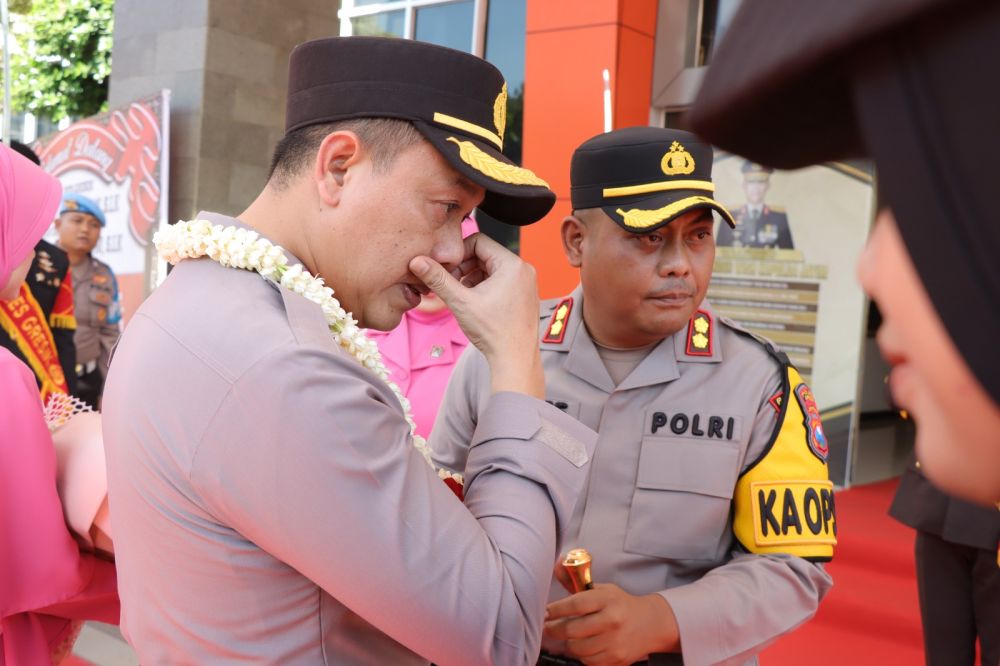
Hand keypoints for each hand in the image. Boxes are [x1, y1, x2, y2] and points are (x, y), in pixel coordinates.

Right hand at [410, 233, 543, 396]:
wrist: (515, 359)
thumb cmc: (493, 332)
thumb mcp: (460, 301)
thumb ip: (438, 279)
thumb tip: (417, 261)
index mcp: (512, 264)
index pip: (479, 240)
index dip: (458, 254)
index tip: (447, 271)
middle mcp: (524, 269)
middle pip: (485, 254)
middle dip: (464, 267)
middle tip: (451, 284)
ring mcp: (526, 283)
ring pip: (492, 268)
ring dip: (472, 277)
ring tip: (462, 296)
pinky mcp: (524, 295)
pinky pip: (501, 280)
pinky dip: (485, 287)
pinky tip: (474, 303)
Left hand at [543, 584, 680, 665]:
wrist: (651, 624)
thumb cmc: (621, 605)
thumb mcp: (602, 589)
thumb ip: (577, 582)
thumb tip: (557, 566)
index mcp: (607, 599)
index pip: (575, 604)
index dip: (555, 609)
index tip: (545, 612)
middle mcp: (612, 621)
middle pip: (572, 630)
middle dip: (554, 630)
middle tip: (548, 627)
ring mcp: (615, 642)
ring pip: (577, 649)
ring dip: (568, 644)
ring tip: (569, 637)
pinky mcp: (617, 659)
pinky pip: (588, 661)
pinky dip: (582, 655)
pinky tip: (585, 646)